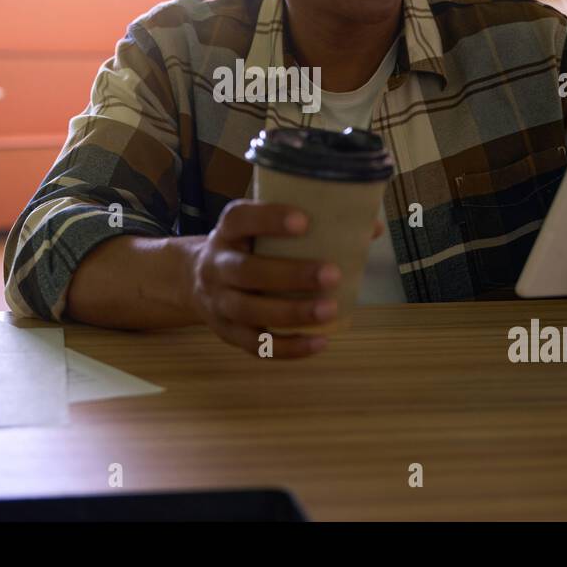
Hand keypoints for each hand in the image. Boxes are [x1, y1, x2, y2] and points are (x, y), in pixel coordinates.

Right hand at [184, 200, 340, 358]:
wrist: (195, 279)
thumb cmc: (249, 247)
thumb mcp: (263, 228)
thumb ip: (311, 224)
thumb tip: (372, 228)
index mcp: (228, 231)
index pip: (240, 219)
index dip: (268, 219)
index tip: (304, 220)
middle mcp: (217, 265)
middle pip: (246, 271)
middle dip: (290, 274)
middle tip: (332, 274)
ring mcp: (219, 302)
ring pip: (250, 311)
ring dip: (292, 312)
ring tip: (330, 309)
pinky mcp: (228, 332)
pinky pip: (255, 346)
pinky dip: (288, 347)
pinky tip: (319, 342)